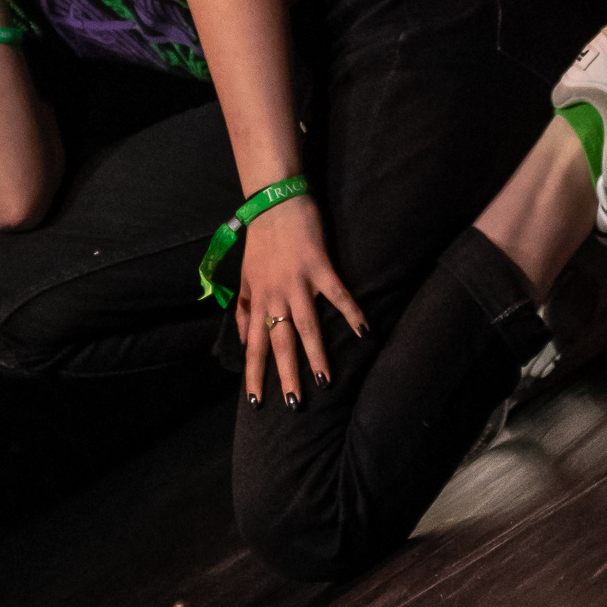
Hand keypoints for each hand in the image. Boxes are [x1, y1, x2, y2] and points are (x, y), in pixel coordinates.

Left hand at [235, 193, 366, 406]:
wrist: (275, 202)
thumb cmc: (261, 240)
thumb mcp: (244, 275)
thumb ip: (242, 306)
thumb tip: (241, 337)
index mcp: (257, 299)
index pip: (253, 344)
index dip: (254, 374)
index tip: (256, 402)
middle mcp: (275, 296)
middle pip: (280, 342)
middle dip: (285, 375)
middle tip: (293, 405)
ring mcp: (298, 282)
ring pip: (307, 326)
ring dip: (315, 355)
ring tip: (324, 381)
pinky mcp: (320, 267)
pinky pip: (337, 295)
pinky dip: (351, 313)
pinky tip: (364, 332)